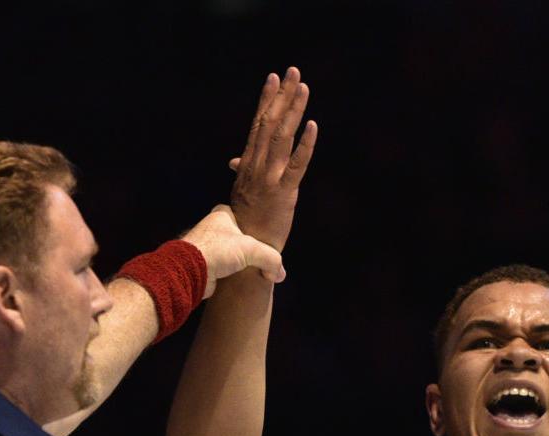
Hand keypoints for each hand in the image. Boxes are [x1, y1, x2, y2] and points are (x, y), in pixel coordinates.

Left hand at [180, 204, 285, 292]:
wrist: (190, 270)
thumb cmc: (218, 250)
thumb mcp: (253, 249)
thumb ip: (271, 259)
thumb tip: (279, 274)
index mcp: (221, 215)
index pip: (240, 215)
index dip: (252, 225)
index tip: (262, 236)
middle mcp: (211, 228)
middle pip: (236, 236)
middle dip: (247, 246)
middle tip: (261, 256)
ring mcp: (206, 246)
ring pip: (229, 252)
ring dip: (239, 262)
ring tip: (254, 270)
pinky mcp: (203, 264)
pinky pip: (223, 267)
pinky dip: (231, 273)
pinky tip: (240, 280)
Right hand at [227, 65, 318, 250]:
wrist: (246, 251)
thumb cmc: (246, 223)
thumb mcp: (242, 192)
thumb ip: (243, 172)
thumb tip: (235, 161)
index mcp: (248, 164)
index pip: (257, 124)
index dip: (266, 100)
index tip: (273, 78)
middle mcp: (256, 166)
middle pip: (270, 123)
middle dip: (282, 95)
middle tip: (292, 70)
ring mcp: (269, 179)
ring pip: (282, 137)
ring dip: (294, 110)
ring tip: (303, 87)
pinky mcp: (284, 193)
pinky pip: (297, 165)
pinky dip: (306, 145)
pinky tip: (314, 126)